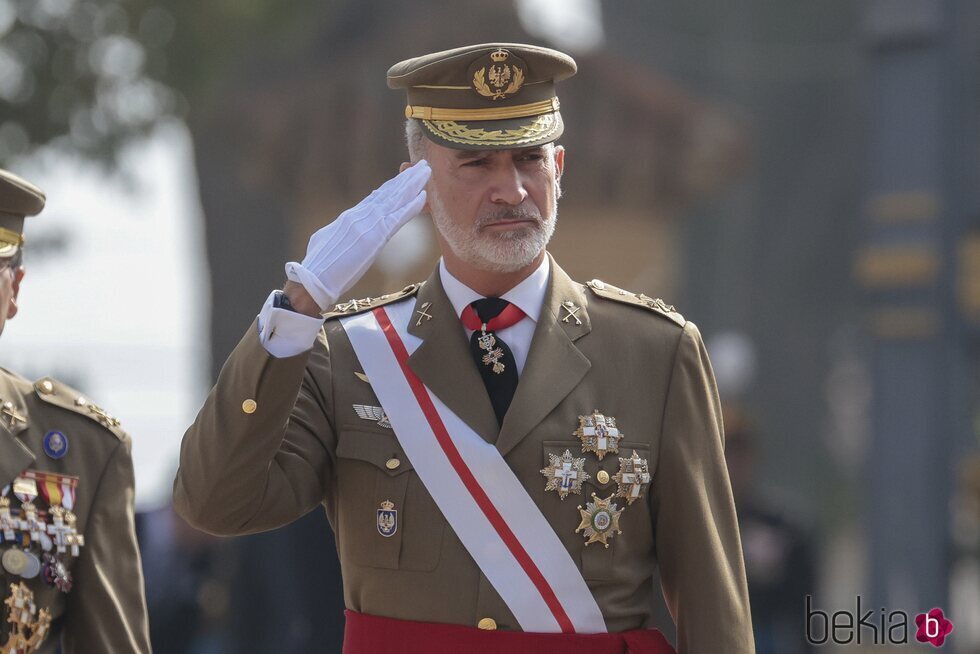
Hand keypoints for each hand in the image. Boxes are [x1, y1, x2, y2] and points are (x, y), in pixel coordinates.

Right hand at [285, 161, 429, 309]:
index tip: (403, 176)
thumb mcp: (327, 240)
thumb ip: (340, 231)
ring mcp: (368, 225)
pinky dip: (411, 207)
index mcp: (349, 217)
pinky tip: (423, 197)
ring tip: (426, 171)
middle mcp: (360, 216)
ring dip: (413, 186)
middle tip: (421, 166)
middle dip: (406, 179)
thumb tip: (343, 229)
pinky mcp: (375, 237)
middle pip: (388, 194)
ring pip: (395, 200)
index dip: (391, 186)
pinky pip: (398, 219)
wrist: (314, 278)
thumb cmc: (317, 266)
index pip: (375, 198)